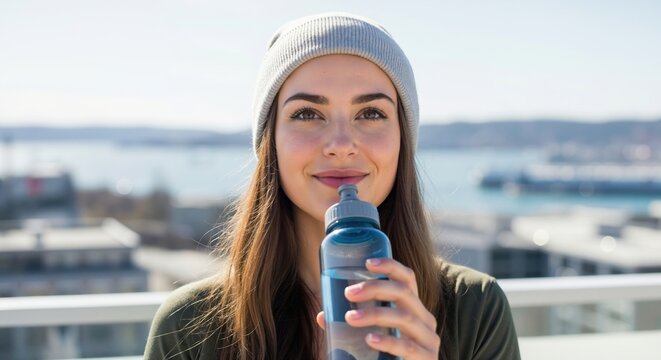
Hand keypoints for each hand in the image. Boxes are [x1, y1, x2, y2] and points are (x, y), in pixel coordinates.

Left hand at [316, 258, 439, 358]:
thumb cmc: (390, 355)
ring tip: (351, 317)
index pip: (408, 279)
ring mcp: (429, 339)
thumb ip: (354, 323)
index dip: (390, 266)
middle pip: (404, 292)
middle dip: (375, 288)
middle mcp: (425, 319)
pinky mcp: (427, 358)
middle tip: (349, 293)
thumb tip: (322, 316)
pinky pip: (407, 346)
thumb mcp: (375, 333)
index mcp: (414, 308)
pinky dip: (387, 341)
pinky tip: (371, 339)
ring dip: (375, 314)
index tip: (368, 263)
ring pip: (404, 317)